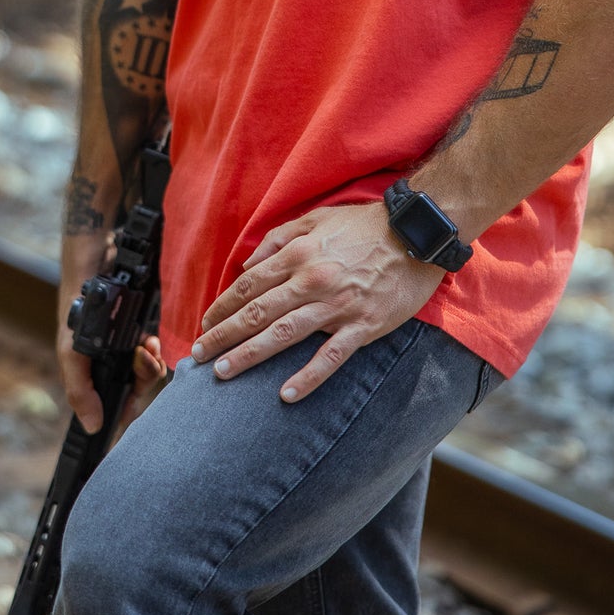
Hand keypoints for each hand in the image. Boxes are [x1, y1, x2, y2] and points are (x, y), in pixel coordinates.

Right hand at [57, 321, 167, 436]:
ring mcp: (127, 354)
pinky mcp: (141, 339)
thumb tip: (92, 427)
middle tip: (142, 360)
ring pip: (147, 373)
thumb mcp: (71, 356)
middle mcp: (111, 370)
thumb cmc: (77, 319)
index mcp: (93, 379)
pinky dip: (154, 350)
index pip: (113, 407)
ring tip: (146, 347)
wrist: (96, 275)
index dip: (125, 412)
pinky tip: (149, 341)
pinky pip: (154, 355)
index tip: (134, 407)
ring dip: (150, 363)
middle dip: (143, 378)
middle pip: (135, 390)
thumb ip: (80, 391)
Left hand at [191, 202, 441, 401]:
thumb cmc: (364, 226)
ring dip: (249, 355)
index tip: (205, 324)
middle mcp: (311, 281)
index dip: (222, 307)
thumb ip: (278, 241)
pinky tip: (286, 395)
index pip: (248, 286)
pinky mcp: (362, 326)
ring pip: (283, 335)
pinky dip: (308, 377)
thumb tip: (247, 267)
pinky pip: (330, 357)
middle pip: (257, 313)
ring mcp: (336, 307)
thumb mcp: (315, 220)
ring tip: (223, 372)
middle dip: (223, 336)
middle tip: (197, 356)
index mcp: (298, 255)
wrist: (416, 233)